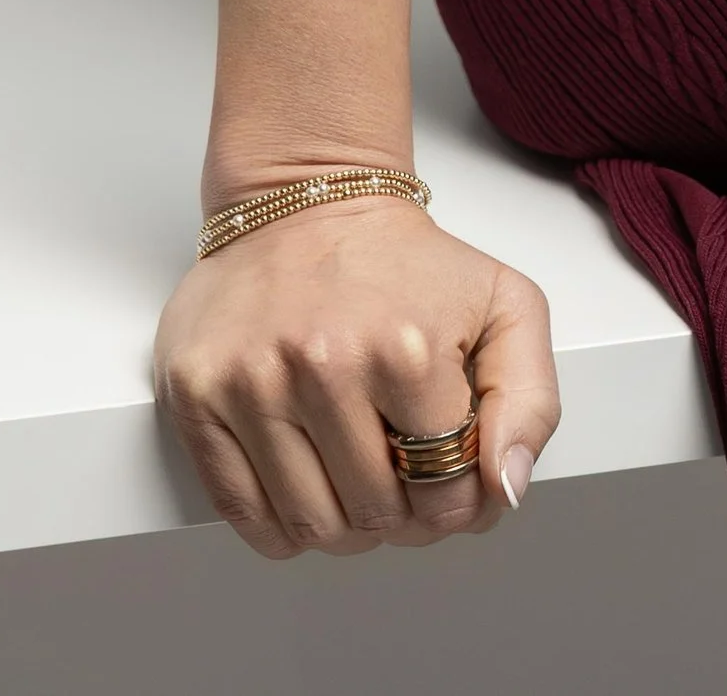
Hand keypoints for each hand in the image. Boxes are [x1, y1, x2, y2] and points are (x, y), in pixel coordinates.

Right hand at [155, 189, 559, 555]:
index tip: (449, 477)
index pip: (444, 493)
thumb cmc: (407, 263)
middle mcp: (323, 368)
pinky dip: (281, 528)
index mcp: (407, 350)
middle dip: (401, 515)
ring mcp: (251, 384)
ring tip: (356, 479)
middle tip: (402, 478)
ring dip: (343, 525)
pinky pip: (243, 516)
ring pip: (310, 526)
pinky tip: (307, 489)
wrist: (305, 199)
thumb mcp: (505, 305)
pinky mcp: (196, 396)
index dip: (456, 504)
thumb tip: (505, 489)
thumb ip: (530, 401)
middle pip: (375, 516)